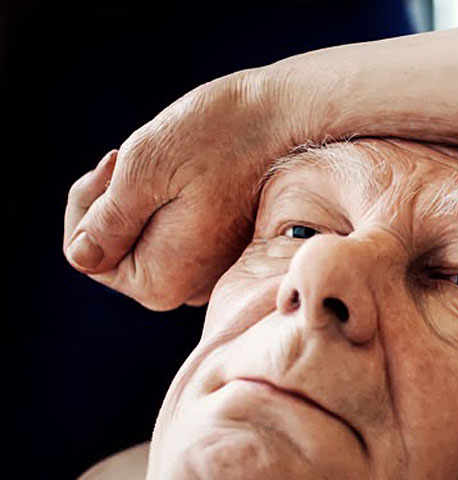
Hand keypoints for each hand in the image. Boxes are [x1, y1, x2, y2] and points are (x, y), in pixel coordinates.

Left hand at [63, 69, 286, 309]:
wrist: (284, 120)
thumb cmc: (217, 138)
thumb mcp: (142, 171)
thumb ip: (106, 222)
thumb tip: (81, 257)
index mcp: (163, 281)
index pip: (90, 255)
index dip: (88, 205)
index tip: (116, 162)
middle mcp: (190, 290)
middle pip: (119, 251)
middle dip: (116, 203)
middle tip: (137, 156)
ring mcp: (211, 273)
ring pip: (146, 239)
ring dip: (143, 199)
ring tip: (170, 162)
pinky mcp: (225, 253)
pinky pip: (175, 235)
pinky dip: (170, 202)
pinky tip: (191, 172)